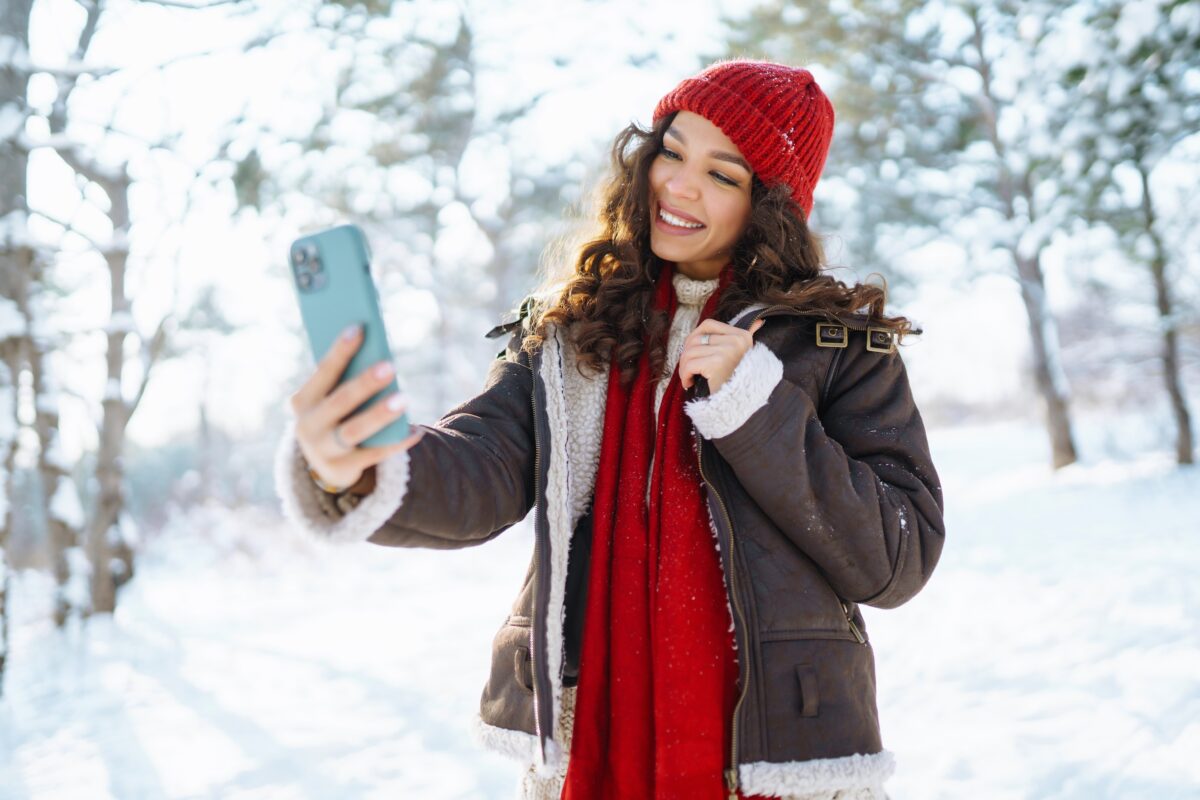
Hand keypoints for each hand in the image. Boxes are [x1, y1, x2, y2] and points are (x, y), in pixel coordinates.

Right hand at [289, 324, 425, 490]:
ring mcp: (323, 449)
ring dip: (380, 414)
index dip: (340, 350)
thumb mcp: (330, 398)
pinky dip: (396, 443)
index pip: (323, 372)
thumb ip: (346, 380)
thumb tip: (379, 354)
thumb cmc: (335, 415)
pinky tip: (416, 431)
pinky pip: (373, 455)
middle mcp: (307, 425)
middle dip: (365, 383)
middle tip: (389, 366)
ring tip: (404, 399)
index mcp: (303, 400)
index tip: (359, 328)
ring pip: (355, 430)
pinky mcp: (341, 469)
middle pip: (340, 401)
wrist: (324, 463)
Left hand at [679, 317, 765, 394]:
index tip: (692, 352)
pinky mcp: (715, 364)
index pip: (708, 324)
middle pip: (696, 338)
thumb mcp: (743, 356)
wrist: (739, 404)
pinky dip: (684, 375)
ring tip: (689, 377)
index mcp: (742, 336)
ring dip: (684, 367)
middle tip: (688, 369)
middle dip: (686, 355)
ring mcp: (726, 352)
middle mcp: (736, 341)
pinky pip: (689, 365)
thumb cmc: (737, 381)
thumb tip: (759, 322)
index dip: (694, 337)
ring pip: (689, 352)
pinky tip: (690, 383)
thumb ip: (749, 337)